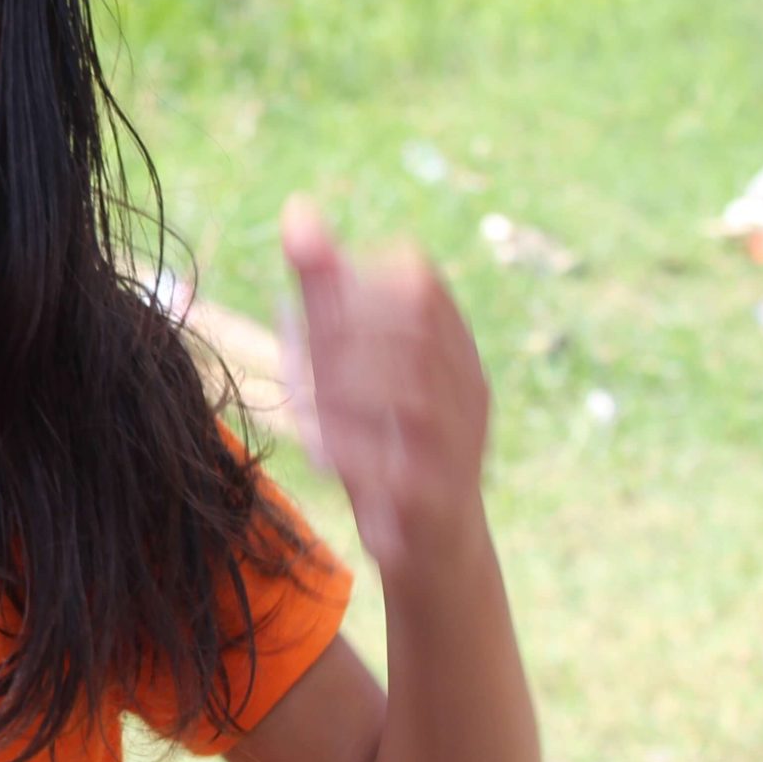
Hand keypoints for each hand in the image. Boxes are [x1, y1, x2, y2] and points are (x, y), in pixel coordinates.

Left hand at [280, 197, 491, 573]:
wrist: (433, 553)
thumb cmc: (384, 443)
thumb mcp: (351, 365)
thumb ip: (327, 294)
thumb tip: (297, 208)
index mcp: (452, 347)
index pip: (418, 281)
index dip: (361, 286)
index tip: (313, 314)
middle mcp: (468, 389)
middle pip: (414, 335)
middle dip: (345, 341)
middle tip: (294, 358)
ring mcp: (461, 446)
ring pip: (411, 400)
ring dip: (345, 397)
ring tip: (305, 409)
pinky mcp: (439, 501)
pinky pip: (403, 470)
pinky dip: (355, 456)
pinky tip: (319, 454)